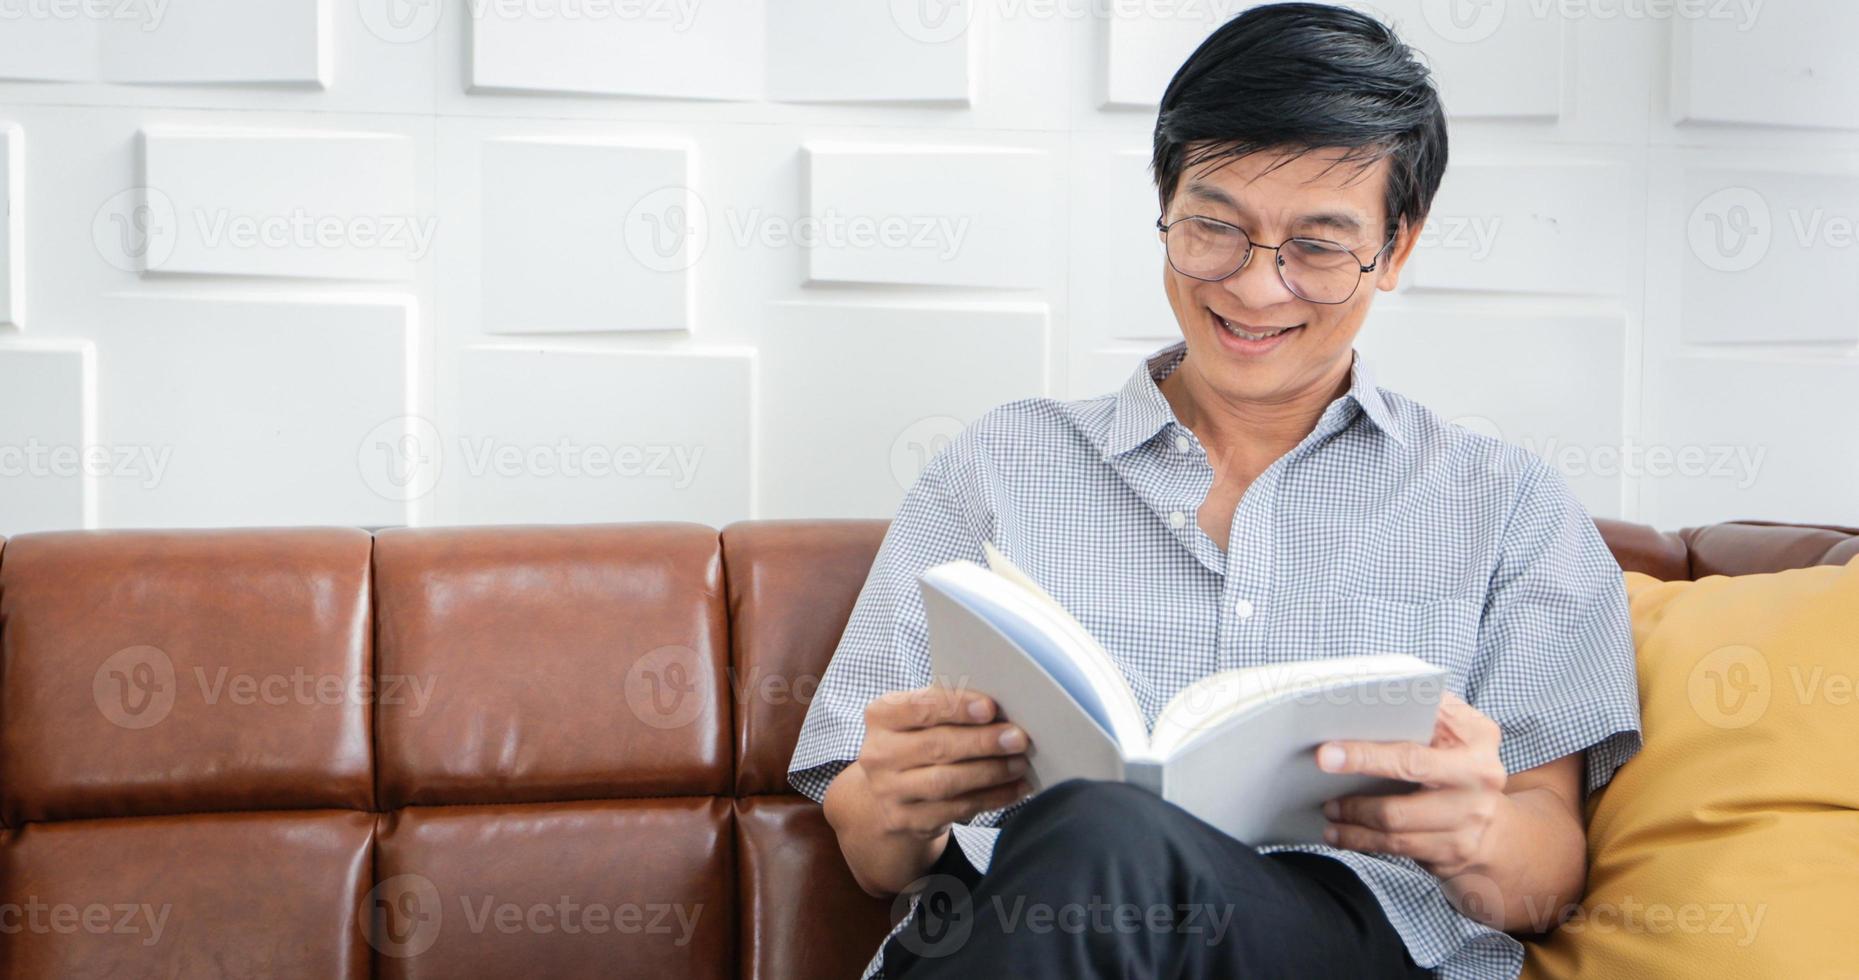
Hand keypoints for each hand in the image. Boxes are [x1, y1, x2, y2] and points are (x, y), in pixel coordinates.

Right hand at [857, 685, 1031, 840]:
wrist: (888, 791)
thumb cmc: (916, 741)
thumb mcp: (920, 718)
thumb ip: (949, 708)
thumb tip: (1000, 711)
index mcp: (881, 716)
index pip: (919, 707)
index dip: (956, 707)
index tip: (991, 708)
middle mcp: (879, 754)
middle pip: (936, 746)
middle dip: (982, 742)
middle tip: (1017, 738)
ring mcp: (889, 791)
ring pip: (946, 782)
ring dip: (989, 772)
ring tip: (1019, 763)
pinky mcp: (907, 820)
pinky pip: (955, 810)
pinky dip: (990, 798)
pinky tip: (1014, 788)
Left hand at [1315, 692, 1508, 879]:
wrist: (1498, 827)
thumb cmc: (1462, 764)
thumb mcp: (1457, 728)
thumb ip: (1425, 710)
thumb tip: (1364, 703)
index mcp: (1478, 740)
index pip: (1412, 751)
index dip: (1366, 755)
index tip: (1326, 754)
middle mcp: (1480, 781)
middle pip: (1402, 796)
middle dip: (1355, 795)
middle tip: (1322, 792)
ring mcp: (1468, 823)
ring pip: (1396, 829)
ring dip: (1354, 822)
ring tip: (1329, 811)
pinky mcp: (1454, 854)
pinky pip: (1399, 850)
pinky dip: (1363, 842)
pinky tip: (1342, 834)